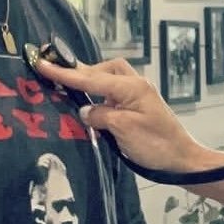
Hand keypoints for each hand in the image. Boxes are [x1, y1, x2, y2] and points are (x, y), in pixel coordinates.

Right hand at [32, 55, 208, 173]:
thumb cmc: (156, 146)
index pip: (91, 78)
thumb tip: (84, 110)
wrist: (182, 160)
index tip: (41, 63)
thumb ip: (100, 115)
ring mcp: (138, 95)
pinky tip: (90, 105)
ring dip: (91, 82)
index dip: (65, 73)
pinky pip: (113, 93)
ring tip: (70, 89)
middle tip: (57, 75)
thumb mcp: (123, 130)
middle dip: (81, 71)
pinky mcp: (138, 107)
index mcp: (131, 87)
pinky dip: (99, 95)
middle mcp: (135, 85)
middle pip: (103, 69)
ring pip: (110, 79)